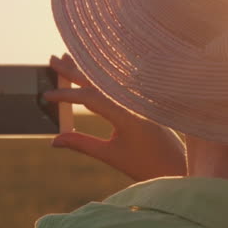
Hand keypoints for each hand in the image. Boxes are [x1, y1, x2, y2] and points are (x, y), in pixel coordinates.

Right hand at [43, 53, 186, 181]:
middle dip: (74, 71)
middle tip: (52, 60)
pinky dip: (101, 78)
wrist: (180, 168)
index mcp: (127, 114)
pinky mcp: (144, 101)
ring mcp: (140, 99)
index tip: (46, 96)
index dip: (66, 95)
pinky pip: (118, 84)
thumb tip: (54, 140)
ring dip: (87, 70)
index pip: (90, 97)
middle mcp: (134, 101)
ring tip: (68, 58)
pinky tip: (92, 73)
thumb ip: (81, 144)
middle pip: (99, 80)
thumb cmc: (147, 166)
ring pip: (108, 80)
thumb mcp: (110, 156)